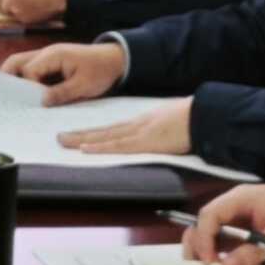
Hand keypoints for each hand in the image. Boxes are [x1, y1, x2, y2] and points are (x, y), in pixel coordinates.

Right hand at [6, 40, 126, 104]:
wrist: (115, 60)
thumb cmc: (101, 71)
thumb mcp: (83, 86)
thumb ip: (61, 93)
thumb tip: (41, 102)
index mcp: (53, 56)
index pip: (29, 71)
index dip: (28, 89)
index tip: (31, 105)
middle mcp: (46, 53)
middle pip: (16, 62)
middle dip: (7, 78)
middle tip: (3, 99)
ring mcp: (47, 57)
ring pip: (21, 64)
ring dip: (16, 79)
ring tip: (13, 99)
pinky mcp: (51, 63)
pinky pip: (32, 69)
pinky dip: (27, 80)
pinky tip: (29, 96)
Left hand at [70, 98, 196, 157]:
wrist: (204, 115)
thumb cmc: (193, 120)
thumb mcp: (170, 125)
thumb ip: (158, 131)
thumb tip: (154, 138)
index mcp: (142, 122)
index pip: (112, 129)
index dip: (94, 133)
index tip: (78, 135)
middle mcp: (136, 125)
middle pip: (103, 131)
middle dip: (80, 135)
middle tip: (59, 138)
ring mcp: (140, 132)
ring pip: (105, 137)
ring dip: (83, 140)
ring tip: (64, 142)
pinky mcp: (146, 141)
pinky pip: (118, 146)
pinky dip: (101, 147)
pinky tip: (87, 149)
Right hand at [178, 180, 264, 264]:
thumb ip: (255, 251)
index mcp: (240, 198)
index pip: (210, 214)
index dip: (204, 238)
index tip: (210, 262)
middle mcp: (229, 205)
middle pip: (200, 223)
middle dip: (197, 246)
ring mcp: (230, 216)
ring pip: (204, 231)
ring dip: (204, 251)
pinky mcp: (233, 227)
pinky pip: (217, 239)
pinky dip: (215, 253)